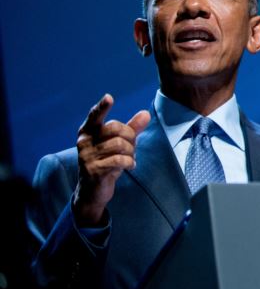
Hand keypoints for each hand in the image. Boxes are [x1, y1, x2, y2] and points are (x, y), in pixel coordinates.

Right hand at [72, 94, 149, 226]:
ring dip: (131, 152)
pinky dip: (129, 162)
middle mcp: (84, 142)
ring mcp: (87, 157)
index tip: (109, 97)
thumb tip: (146, 113)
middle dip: (130, 137)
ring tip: (129, 159)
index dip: (102, 107)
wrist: (93, 191)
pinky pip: (119, 160)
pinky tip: (129, 165)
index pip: (95, 116)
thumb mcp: (119, 145)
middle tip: (132, 147)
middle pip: (115, 129)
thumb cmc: (106, 163)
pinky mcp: (93, 170)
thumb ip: (131, 129)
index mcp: (88, 132)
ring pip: (119, 145)